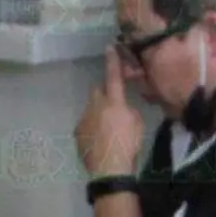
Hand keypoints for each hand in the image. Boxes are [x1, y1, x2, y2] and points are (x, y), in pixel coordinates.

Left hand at [75, 51, 144, 176]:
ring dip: (98, 114)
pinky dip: (92, 128)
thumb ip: (128, 110)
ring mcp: (84, 119)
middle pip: (98, 91)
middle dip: (104, 95)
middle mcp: (95, 106)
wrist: (109, 169)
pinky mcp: (77, 132)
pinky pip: (85, 124)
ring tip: (107, 132)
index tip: (109, 47)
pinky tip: (99, 141)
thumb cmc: (128, 145)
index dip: (112, 61)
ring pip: (91, 109)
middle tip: (113, 107)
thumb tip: (121, 108)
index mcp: (114, 101)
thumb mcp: (138, 123)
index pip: (113, 76)